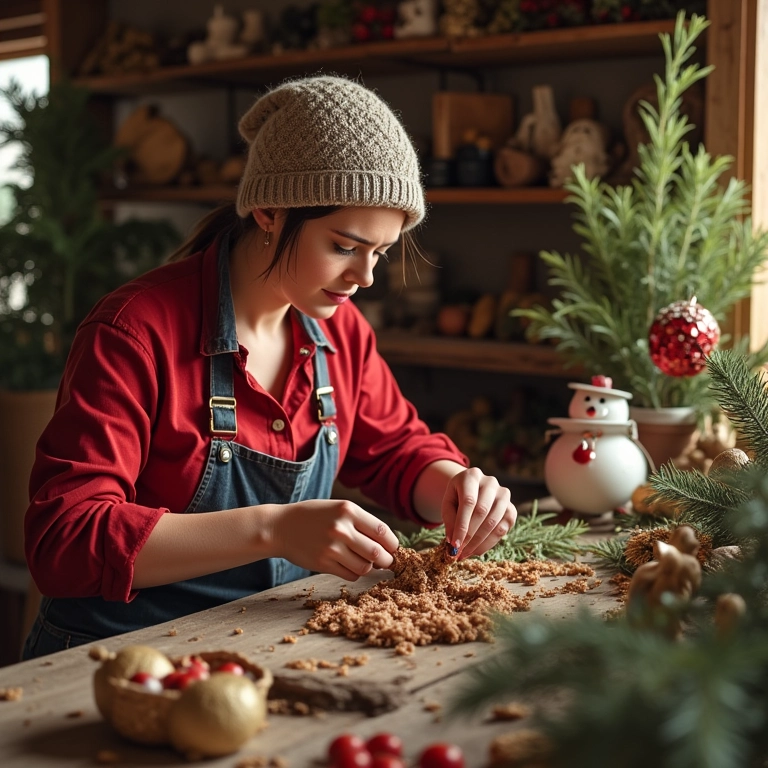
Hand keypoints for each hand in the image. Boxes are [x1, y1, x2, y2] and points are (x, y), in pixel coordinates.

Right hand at [269, 499, 398, 580]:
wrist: (280, 527)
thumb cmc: (313, 516)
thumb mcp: (338, 508)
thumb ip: (361, 522)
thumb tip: (387, 543)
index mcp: (348, 510)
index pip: (382, 531)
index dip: (392, 544)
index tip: (393, 548)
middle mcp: (341, 528)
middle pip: (377, 553)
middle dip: (386, 560)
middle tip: (386, 562)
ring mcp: (332, 547)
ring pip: (365, 567)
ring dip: (369, 568)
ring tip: (365, 562)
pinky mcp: (323, 563)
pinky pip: (350, 575)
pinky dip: (355, 573)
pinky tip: (350, 566)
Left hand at [441, 467, 516, 558]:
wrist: (472, 489)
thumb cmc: (457, 497)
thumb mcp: (448, 503)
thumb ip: (449, 520)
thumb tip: (454, 543)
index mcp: (472, 476)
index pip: (468, 502)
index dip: (462, 525)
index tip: (454, 544)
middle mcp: (491, 482)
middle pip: (482, 512)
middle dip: (470, 536)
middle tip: (459, 553)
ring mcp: (504, 494)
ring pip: (494, 521)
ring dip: (479, 542)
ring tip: (466, 553)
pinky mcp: (511, 508)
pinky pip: (504, 528)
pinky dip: (490, 542)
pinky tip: (478, 549)